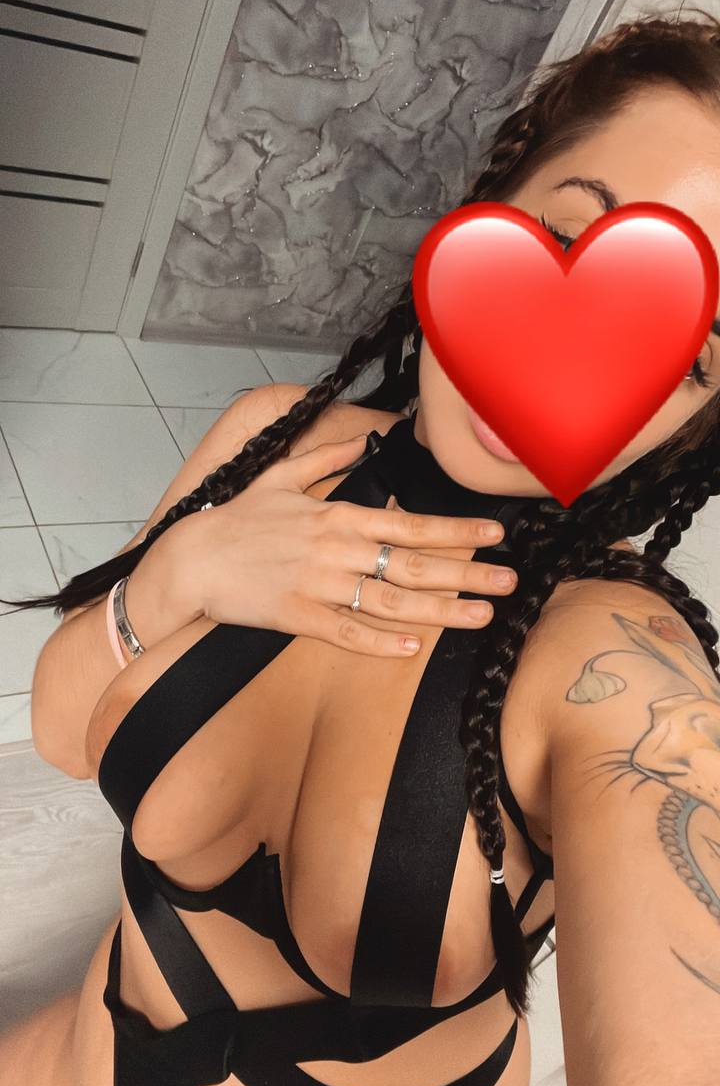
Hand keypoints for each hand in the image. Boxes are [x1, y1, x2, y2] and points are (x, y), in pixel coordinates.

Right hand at [180, 434, 517, 657]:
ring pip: (391, 602)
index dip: (458, 530)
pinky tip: (412, 649)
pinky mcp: (297, 616)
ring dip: (440, 611)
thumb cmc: (238, 519)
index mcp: (338, 516)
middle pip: (414, 564)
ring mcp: (319, 585)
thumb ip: (328, 457)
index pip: (412, 523)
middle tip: (509, 581)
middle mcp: (337, 550)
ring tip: (481, 615)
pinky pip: (346, 632)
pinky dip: (380, 643)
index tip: (495, 535)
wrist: (192, 558)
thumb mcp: (282, 476)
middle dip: (468, 573)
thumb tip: (362, 437)